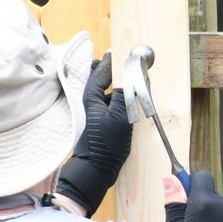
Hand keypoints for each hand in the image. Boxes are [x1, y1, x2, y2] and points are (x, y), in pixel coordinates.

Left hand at [54, 54, 131, 215]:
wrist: (96, 169)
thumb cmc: (106, 143)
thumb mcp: (120, 116)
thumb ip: (124, 93)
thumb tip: (129, 75)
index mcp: (92, 96)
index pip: (102, 69)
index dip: (113, 60)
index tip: (123, 52)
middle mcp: (91, 101)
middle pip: (99, 77)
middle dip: (111, 69)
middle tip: (125, 62)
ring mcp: (95, 111)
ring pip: (105, 89)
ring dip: (117, 83)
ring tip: (131, 79)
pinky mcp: (101, 121)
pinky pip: (110, 101)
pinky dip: (118, 96)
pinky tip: (129, 101)